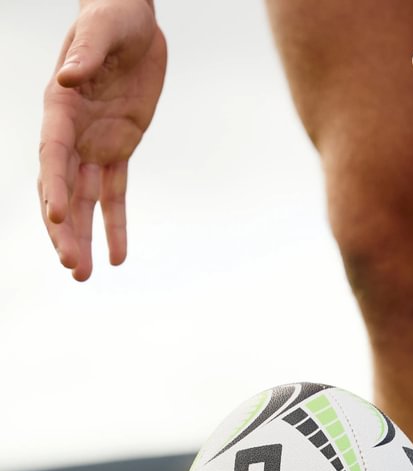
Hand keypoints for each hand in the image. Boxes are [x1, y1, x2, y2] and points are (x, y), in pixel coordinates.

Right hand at [39, 0, 166, 280]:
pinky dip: (115, 227)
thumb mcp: (102, 28)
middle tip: (73, 266)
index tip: (56, 217)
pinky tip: (118, 258)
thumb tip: (68, 81)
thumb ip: (85, 55)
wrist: (133, 16)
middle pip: (62, 190)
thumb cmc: (113, 14)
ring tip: (83, 276)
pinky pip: (115, 196)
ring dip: (83, 238)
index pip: (53, 156)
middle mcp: (72, 133)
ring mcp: (94, 145)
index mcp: (61, 108)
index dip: (53, 186)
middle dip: (65, 229)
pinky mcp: (119, 150)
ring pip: (84, 202)